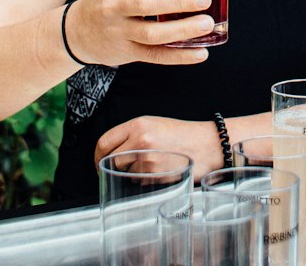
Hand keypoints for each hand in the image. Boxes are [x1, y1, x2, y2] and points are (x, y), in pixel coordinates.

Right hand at [65, 0, 215, 67]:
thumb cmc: (111, 2)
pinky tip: (200, 53)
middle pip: (146, 3)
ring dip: (182, 30)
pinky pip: (155, 56)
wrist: (78, 32)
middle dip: (178, 1)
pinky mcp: (126, 53)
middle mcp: (114, 6)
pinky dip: (179, 56)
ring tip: (207, 24)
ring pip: (151, 33)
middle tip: (205, 0)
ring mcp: (119, 31)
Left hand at [95, 116, 226, 178]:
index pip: (104, 141)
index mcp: (137, 125)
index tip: (99, 160)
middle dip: (108, 167)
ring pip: (124, 172)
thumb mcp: (155, 124)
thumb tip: (111, 150)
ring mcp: (147, 159)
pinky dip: (143, 179)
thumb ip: (132, 134)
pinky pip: (138, 181)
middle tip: (112, 170)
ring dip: (129, 172)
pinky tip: (157, 170)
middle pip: (110, 159)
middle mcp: (140, 141)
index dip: (98, 154)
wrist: (208, 145)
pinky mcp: (155, 175)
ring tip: (147, 166)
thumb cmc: (183, 134)